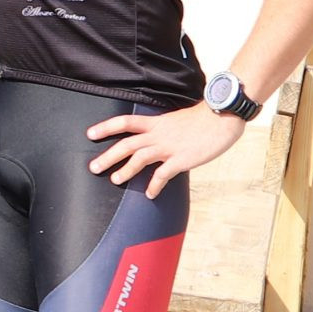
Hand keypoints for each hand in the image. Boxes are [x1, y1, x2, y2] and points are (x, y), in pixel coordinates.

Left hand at [87, 103, 244, 196]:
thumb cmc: (202, 119)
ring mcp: (169, 147)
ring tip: (114, 180)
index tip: (89, 134)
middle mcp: (158, 134)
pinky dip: (154, 185)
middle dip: (108, 156)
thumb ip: (162, 129)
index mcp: (155, 122)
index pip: (124, 122)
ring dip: (125, 171)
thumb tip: (154, 138)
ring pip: (139, 159)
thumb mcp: (175, 119)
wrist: (222, 117)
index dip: (106, 127)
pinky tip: (149, 194)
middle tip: (93, 167)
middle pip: (126, 144)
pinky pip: (163, 174)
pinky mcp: (182, 159)